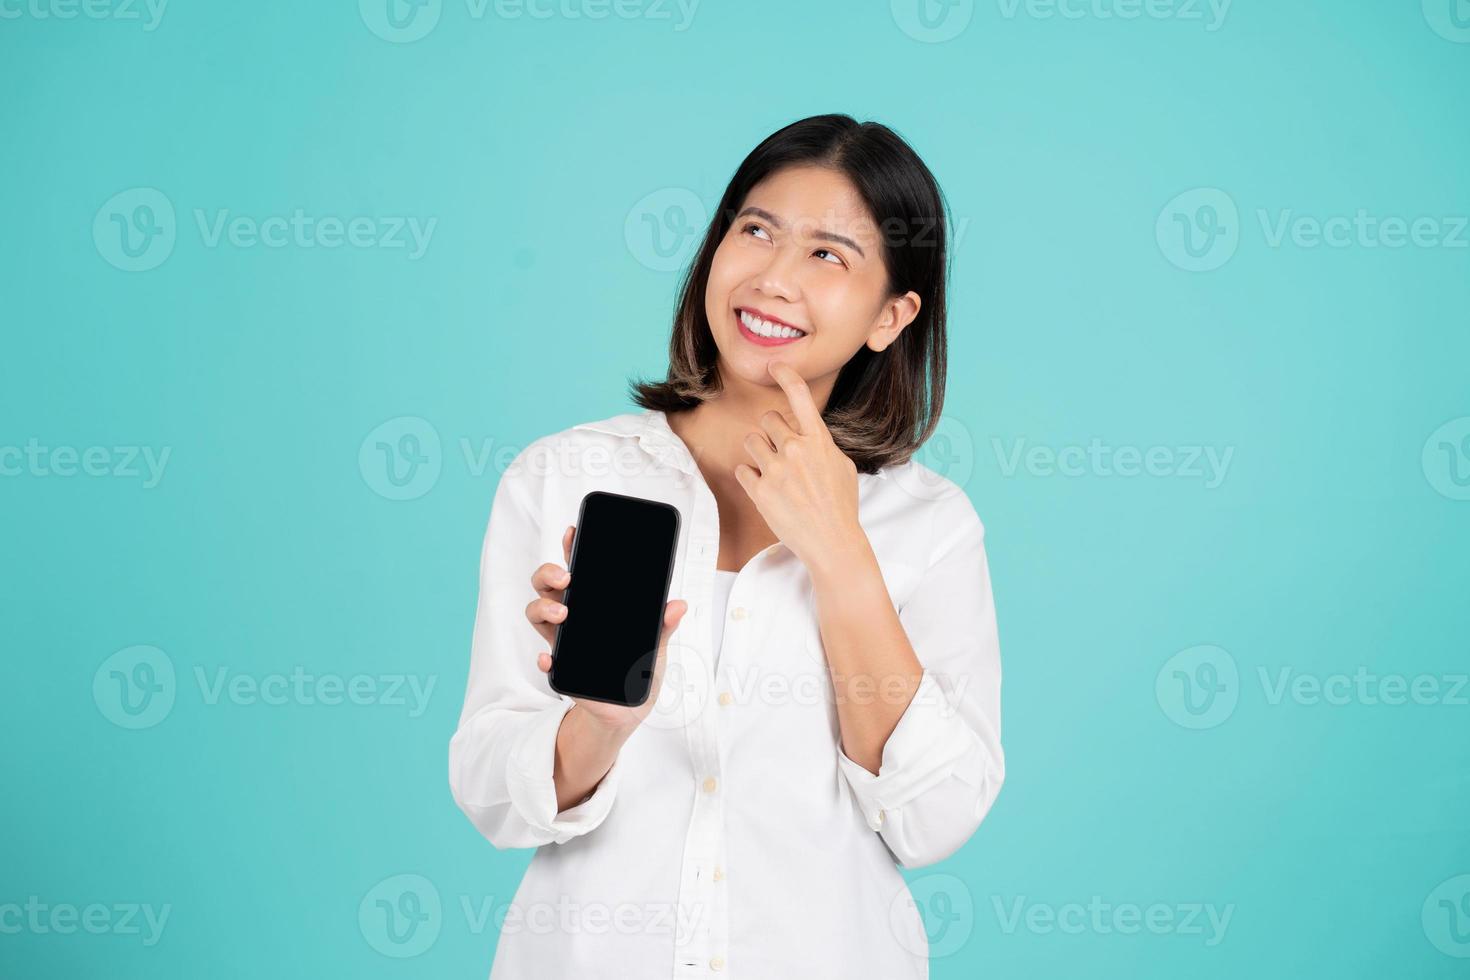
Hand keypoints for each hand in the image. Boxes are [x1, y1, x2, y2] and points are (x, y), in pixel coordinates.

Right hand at [527, 524, 688, 738]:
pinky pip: (545, 659)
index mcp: (594, 603)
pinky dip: (545, 658)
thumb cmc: (640, 671)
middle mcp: (573, 615)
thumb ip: (664, 625)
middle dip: (549, 573)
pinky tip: (550, 658)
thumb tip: (678, 605)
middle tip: (566, 577)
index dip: (572, 548)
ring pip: (537, 612)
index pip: (578, 568)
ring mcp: (563, 640)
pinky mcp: (561, 668)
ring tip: (563, 612)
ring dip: (543, 607)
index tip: (573, 531)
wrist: (628, 712)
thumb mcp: (657, 646)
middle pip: (547, 584)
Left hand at [732, 360, 865, 570]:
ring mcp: (776, 470)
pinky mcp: (760, 490)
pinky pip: (742, 469)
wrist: (832, 542)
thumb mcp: (842, 466)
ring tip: (772, 470)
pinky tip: (765, 488)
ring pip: (751, 441)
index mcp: (818, 440)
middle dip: (772, 432)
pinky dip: (750, 477)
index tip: (776, 365)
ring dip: (758, 452)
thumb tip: (808, 435)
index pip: (800, 397)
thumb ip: (822, 445)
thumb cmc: (841, 506)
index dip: (786, 375)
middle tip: (781, 452)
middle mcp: (796, 450)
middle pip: (768, 419)